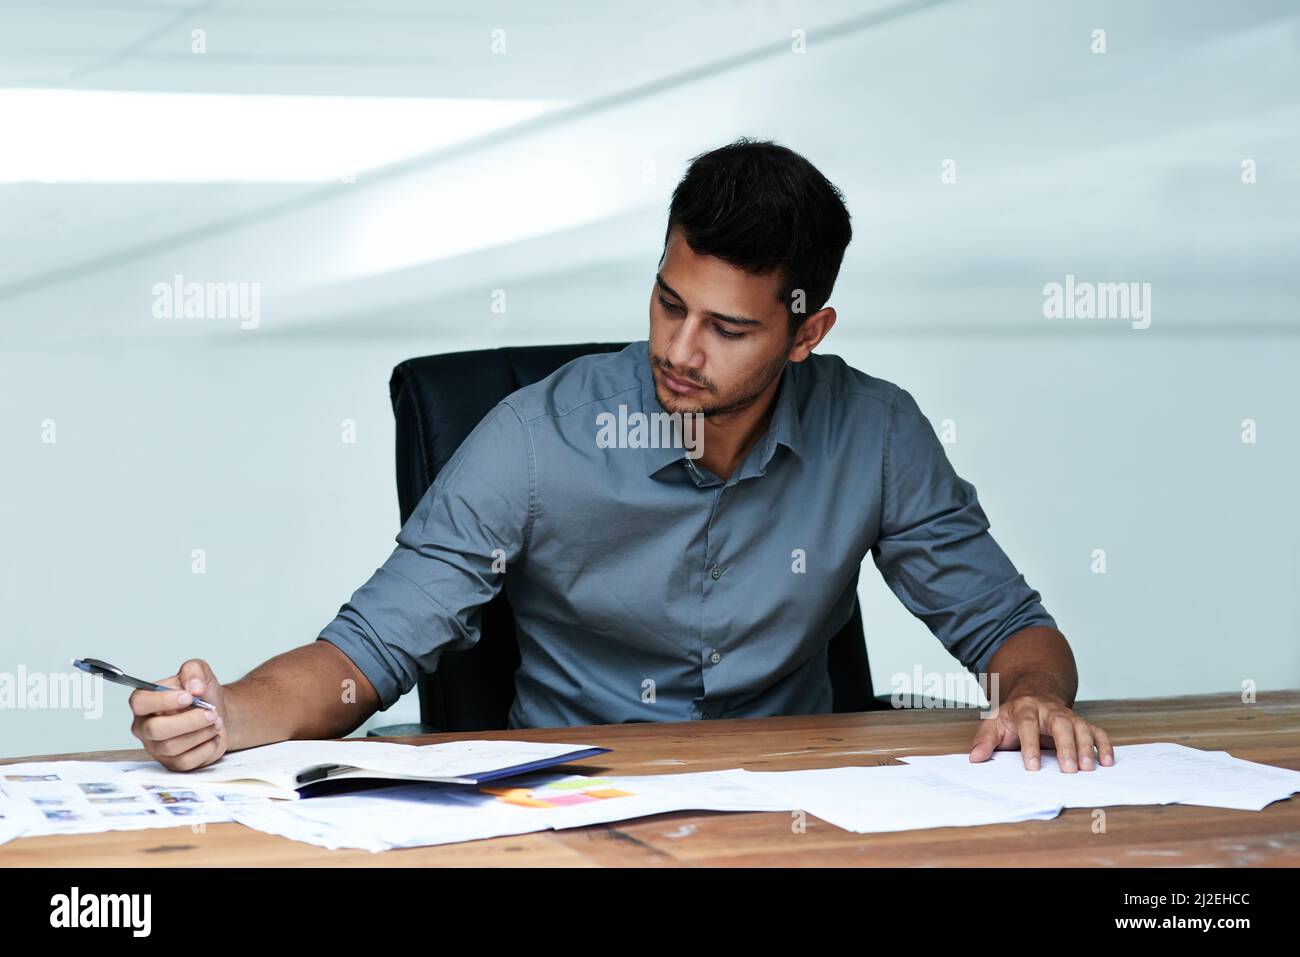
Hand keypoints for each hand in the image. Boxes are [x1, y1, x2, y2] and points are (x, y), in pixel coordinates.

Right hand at [129, 659, 228, 770]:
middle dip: (188, 721)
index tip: (189, 697)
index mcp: (145, 702)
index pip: (140, 703)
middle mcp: (144, 726)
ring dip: (201, 732)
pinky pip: (186, 761)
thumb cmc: (201, 694)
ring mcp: (156, 747)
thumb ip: (193, 671)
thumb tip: (193, 687)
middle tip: (211, 713)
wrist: (218, 713)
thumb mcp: (199, 672)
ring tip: (216, 721)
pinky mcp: (172, 763)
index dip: (163, 701)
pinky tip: (212, 736)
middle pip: (155, 729)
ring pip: (172, 746)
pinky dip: (206, 747)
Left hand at [969, 692, 1113, 771]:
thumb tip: (974, 758)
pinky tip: (1107, 762)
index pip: (1027, 724)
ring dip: (1086, 747)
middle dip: (1066, 746)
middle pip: (1060, 723)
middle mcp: (1049, 710)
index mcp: (1024, 709)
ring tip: (1088, 768)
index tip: (1032, 767)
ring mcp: (1067, 715)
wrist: (1033, 695)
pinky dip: (1104, 745)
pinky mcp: (1081, 723)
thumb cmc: (1012, 716)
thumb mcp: (993, 723)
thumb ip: (984, 740)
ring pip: (1081, 727)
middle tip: (1069, 769)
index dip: (1030, 745)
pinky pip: (1096, 731)